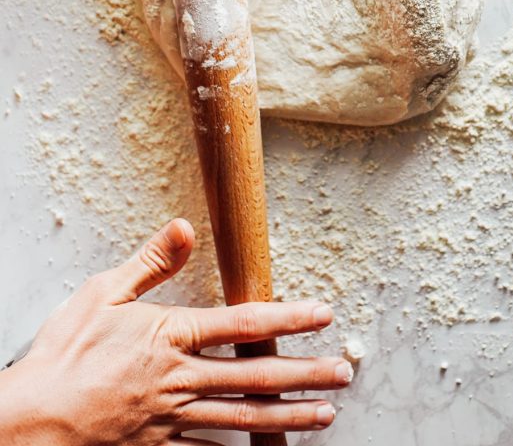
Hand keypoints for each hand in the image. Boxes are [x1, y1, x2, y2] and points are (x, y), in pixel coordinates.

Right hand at [0, 219, 350, 443]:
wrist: (31, 423)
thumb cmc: (63, 356)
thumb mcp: (102, 294)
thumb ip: (150, 262)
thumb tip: (185, 227)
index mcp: (172, 337)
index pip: (244, 324)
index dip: (288, 318)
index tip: (323, 315)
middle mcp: (181, 381)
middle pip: (255, 376)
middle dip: (305, 373)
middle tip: (344, 372)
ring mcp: (173, 420)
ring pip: (243, 419)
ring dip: (288, 416)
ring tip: (326, 415)